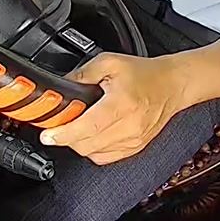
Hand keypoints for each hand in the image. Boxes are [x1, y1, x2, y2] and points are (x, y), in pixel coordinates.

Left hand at [39, 53, 189, 164]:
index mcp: (122, 105)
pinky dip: (92, 149)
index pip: (87, 128)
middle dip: (67, 137)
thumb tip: (60, 88)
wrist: (172, 85)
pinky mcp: (135, 149)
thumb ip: (81, 74)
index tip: (47, 135)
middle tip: (59, 125)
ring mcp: (133, 141)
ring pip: (93, 154)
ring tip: (77, 126)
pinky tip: (92, 134)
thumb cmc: (144, 74)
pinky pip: (104, 158)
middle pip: (86, 145)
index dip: (63, 134)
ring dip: (79, 143)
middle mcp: (129, 127)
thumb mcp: (109, 62)